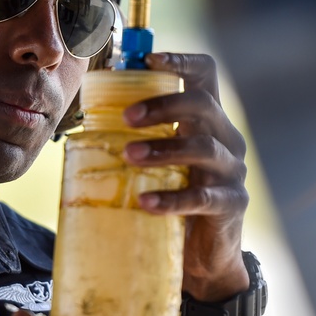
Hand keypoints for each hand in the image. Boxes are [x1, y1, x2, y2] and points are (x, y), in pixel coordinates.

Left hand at [122, 53, 249, 301]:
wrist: (204, 258)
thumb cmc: (174, 199)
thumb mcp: (160, 164)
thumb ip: (138, 141)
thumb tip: (83, 125)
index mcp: (207, 120)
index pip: (205, 75)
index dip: (181, 60)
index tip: (149, 58)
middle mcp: (226, 138)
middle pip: (203, 105)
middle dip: (163, 106)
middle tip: (127, 117)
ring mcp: (232, 171)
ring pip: (203, 147)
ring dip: (163, 149)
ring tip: (129, 156)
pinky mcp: (231, 204)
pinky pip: (202, 197)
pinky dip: (172, 198)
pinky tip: (145, 202)